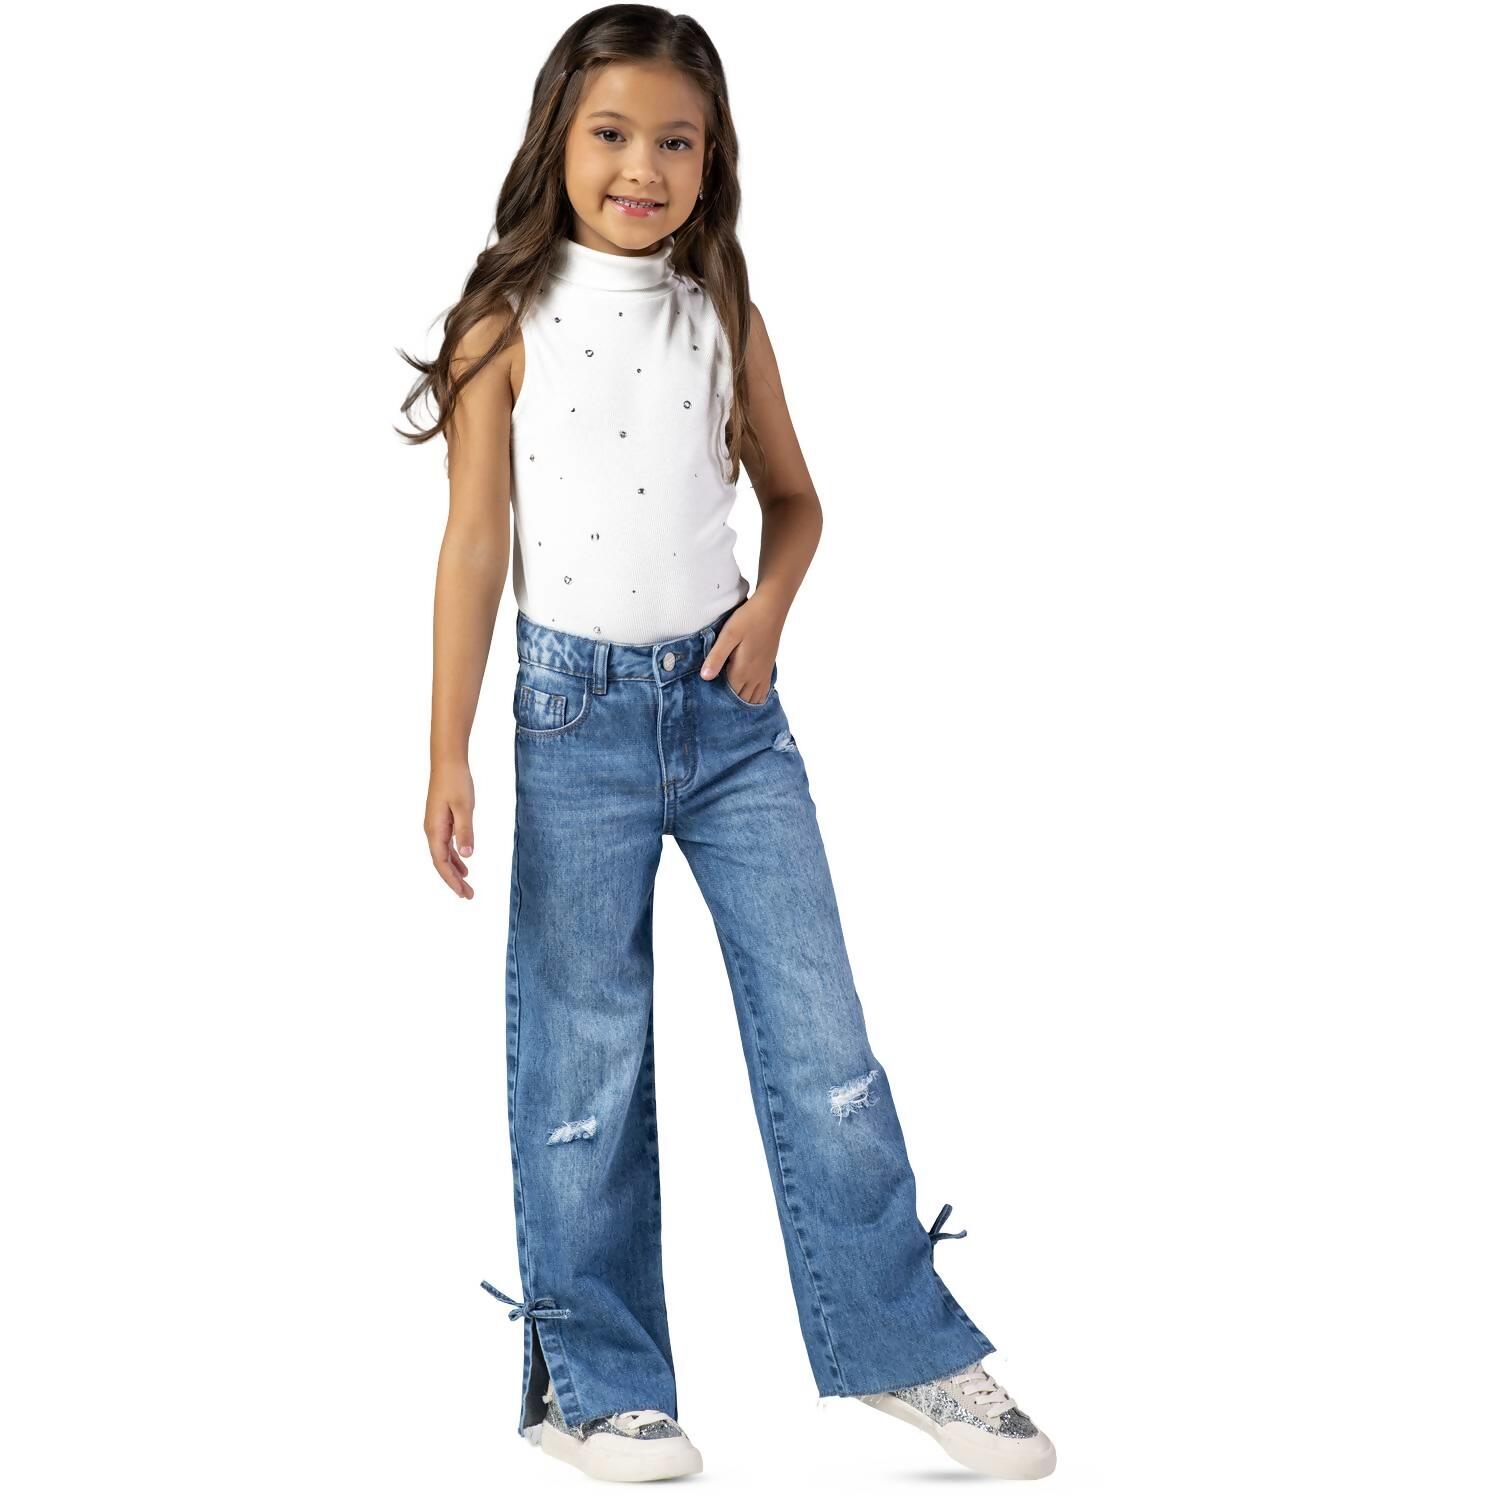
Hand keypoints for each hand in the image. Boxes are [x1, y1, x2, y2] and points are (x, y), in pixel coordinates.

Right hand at [426, 760, 475, 898]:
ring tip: (467, 885)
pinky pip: (446, 845)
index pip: (441, 863)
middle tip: (468, 896)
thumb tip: (467, 856)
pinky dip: (455, 856)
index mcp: (435, 830)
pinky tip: (464, 863)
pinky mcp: (441, 820)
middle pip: (441, 863)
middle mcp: (432, 831)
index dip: (452, 880)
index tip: (463, 894)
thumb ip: (465, 832)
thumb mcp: (464, 807)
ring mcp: (436, 826)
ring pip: (444, 855)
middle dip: (454, 881)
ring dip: (455, 870)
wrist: (448, 762)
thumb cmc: (456, 782)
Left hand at [700, 597, 780, 704]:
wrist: (772, 608)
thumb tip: (705, 677)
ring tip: (729, 701)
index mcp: (743, 671)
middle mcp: (755, 676)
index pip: (728, 696)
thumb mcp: (728, 635)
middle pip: (740, 700)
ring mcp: (763, 673)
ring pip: (753, 698)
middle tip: (714, 700)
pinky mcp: (768, 668)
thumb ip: (717, 657)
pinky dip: (755, 697)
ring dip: (742, 701)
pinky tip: (747, 694)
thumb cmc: (749, 619)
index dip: (717, 700)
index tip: (706, 699)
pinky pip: (763, 691)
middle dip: (728, 703)